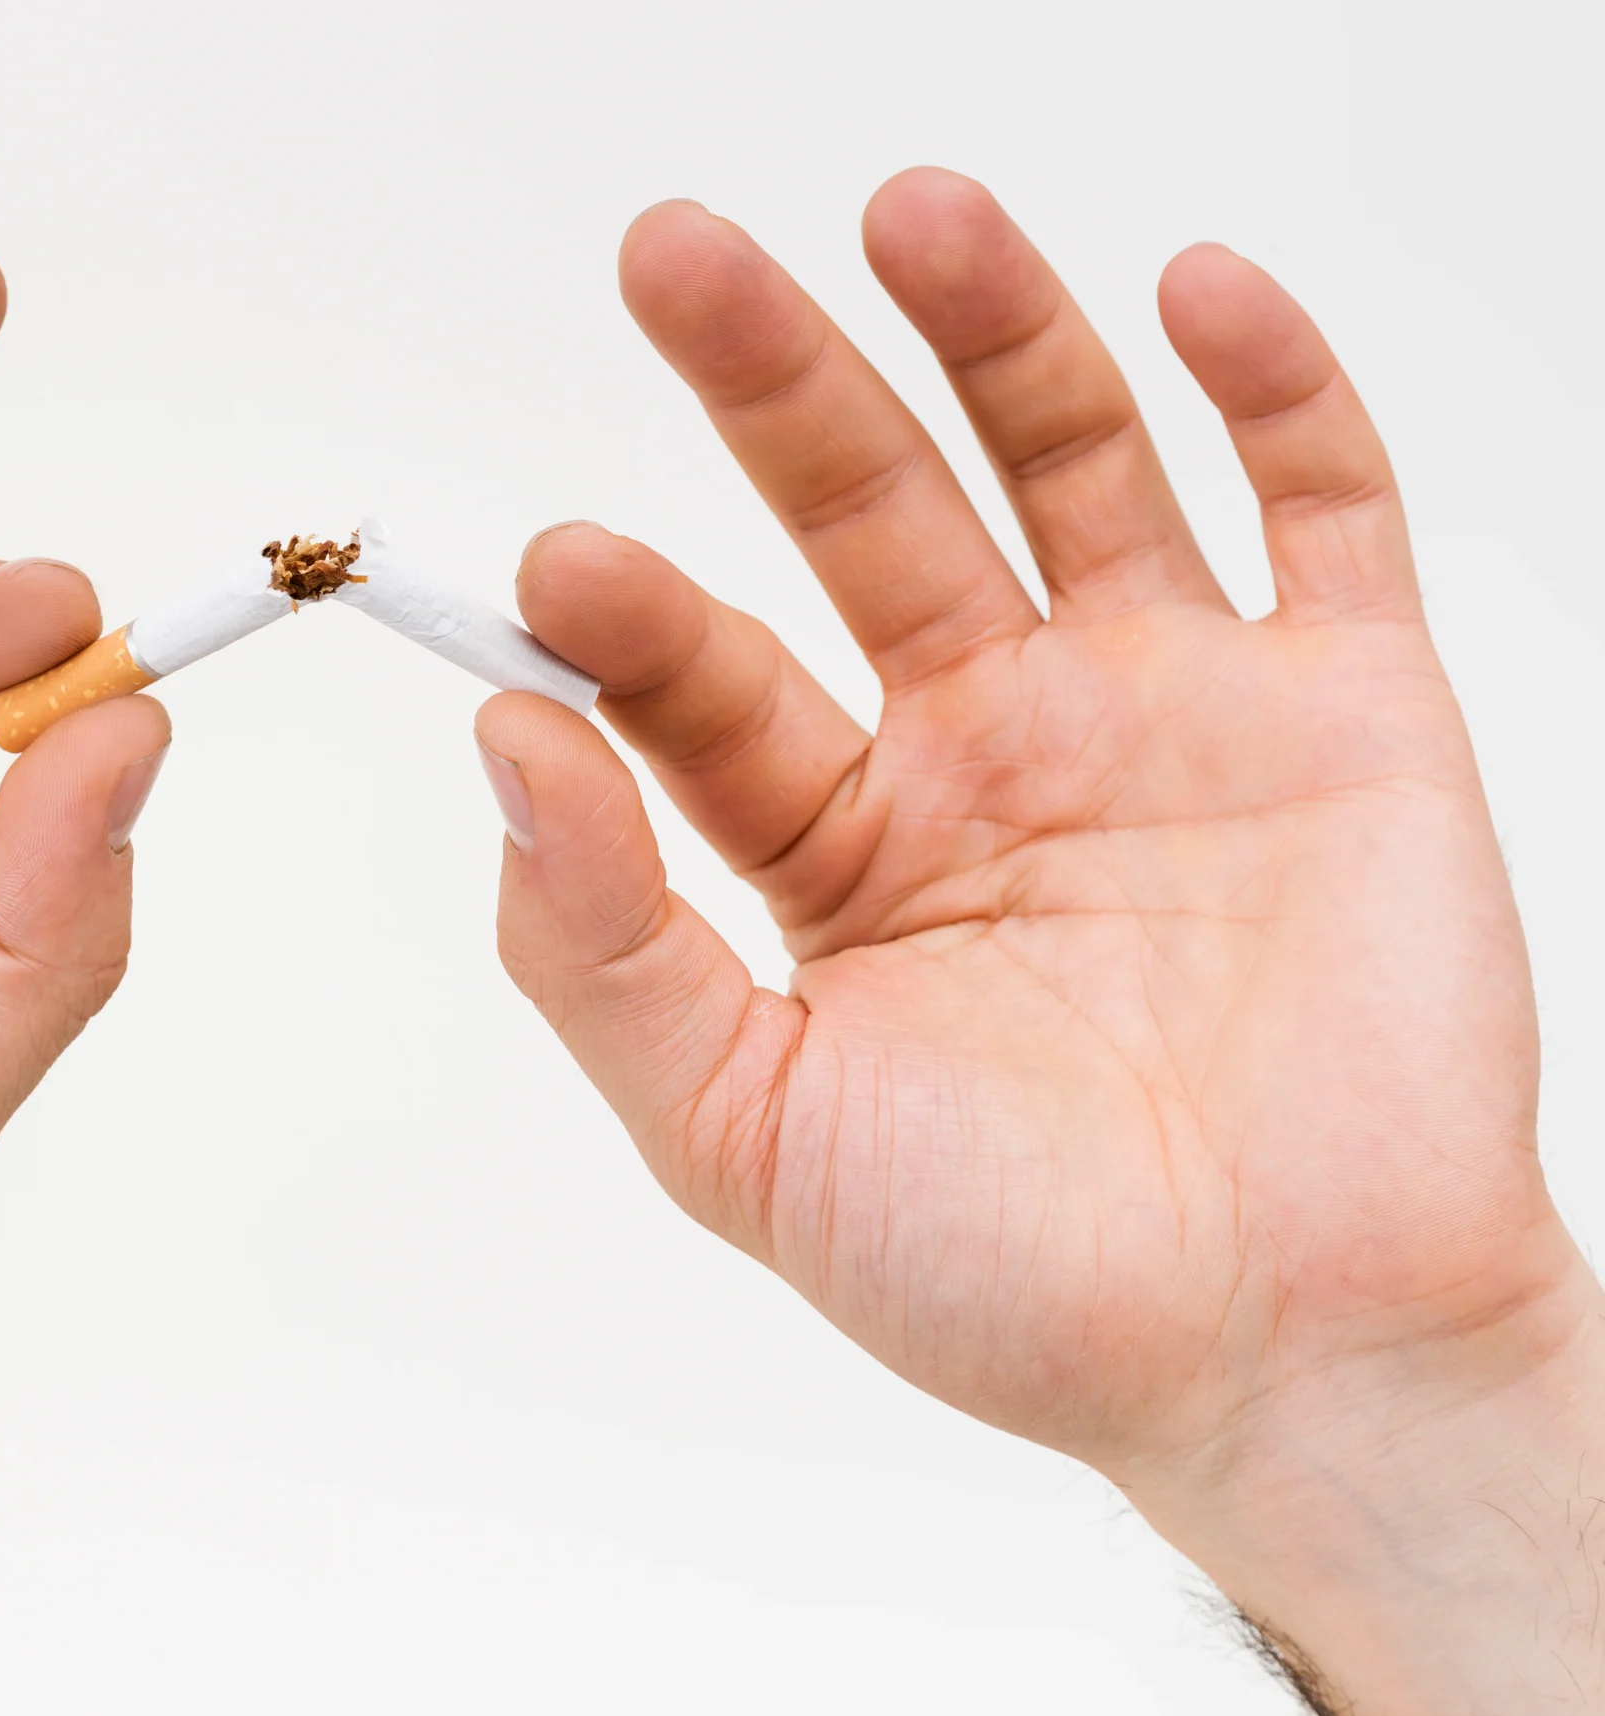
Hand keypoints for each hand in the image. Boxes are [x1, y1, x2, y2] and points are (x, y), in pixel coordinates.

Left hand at [479, 171, 1604, 1715]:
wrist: (1287, 1367)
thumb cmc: (1014, 1282)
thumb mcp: (747, 1137)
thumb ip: (605, 954)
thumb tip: (505, 756)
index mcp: (840, 845)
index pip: (711, 683)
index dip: (635, 614)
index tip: (557, 563)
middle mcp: (987, 748)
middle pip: (864, 515)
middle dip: (773, 384)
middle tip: (676, 258)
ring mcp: (1164, 709)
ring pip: (1068, 464)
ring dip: (991, 332)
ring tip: (910, 213)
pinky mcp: (1345, 710)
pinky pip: (1315, 507)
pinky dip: (1269, 390)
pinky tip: (1190, 294)